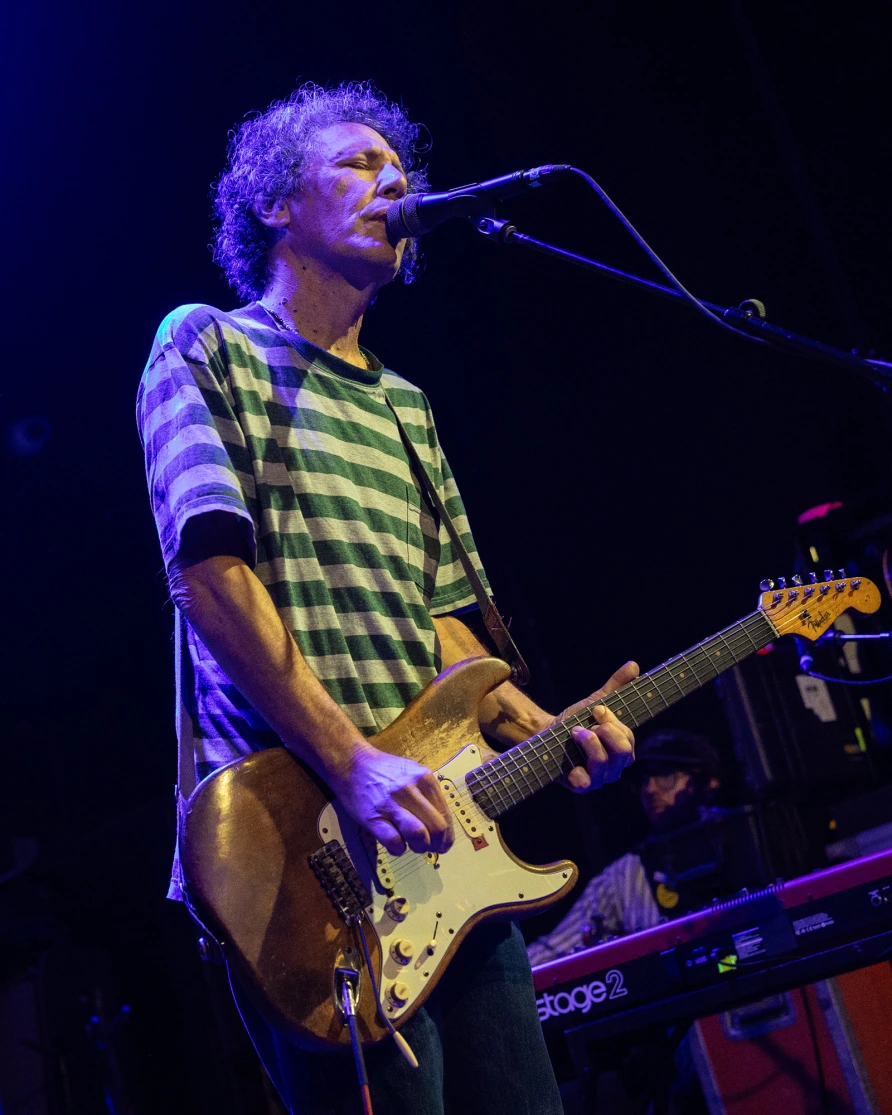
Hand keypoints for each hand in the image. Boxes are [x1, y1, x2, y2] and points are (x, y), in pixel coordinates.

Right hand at [327, 744, 454, 856]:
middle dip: (437, 844)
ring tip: (415, 846)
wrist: (351, 764)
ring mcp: (391, 803)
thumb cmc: (383, 771)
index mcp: (424, 778)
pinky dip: (399, 849)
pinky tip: (397, 845)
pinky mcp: (373, 817)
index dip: (447, 835)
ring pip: (419, 834)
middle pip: (436, 827)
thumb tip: (442, 823)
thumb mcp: (412, 772)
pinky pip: (394, 842)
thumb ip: (427, 794)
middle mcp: (410, 789)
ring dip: (420, 847)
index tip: (444, 843)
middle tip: (432, 848)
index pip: (445, 814)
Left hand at [555, 661, 637, 792]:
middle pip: (624, 752)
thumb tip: (634, 665)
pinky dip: (578, 771)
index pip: (629, 738)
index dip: (612, 722)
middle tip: (585, 724)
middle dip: (604, 732)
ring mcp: (599, 779)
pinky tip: (570, 761)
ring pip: (604, 764)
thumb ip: (615, 686)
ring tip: (574, 733)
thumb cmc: (576, 720)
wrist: (546, 733)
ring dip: (588, 743)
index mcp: (623, 749)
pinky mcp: (581, 786)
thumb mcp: (595, 701)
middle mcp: (615, 767)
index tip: (596, 710)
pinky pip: (585, 783)